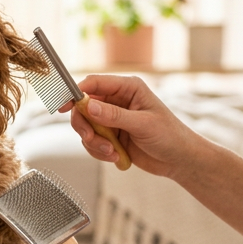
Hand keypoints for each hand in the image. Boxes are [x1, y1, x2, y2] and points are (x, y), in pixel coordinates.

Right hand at [58, 75, 200, 179]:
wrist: (179, 160)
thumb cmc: (170, 136)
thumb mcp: (143, 124)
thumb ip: (114, 116)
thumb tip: (89, 107)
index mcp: (127, 88)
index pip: (94, 84)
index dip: (76, 93)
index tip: (63, 106)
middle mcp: (117, 101)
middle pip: (83, 107)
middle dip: (84, 125)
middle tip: (91, 138)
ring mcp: (112, 119)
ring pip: (86, 127)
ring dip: (94, 142)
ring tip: (112, 152)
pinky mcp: (111, 136)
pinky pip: (92, 142)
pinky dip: (99, 151)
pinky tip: (116, 156)